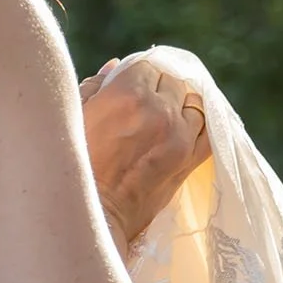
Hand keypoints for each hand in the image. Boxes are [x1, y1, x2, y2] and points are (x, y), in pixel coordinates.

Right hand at [79, 56, 210, 250]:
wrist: (93, 218)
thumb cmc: (73, 168)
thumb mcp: (75, 119)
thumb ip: (95, 86)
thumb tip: (115, 66)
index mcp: (128, 93)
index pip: (147, 64)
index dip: (138, 73)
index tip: (130, 85)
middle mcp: (160, 109)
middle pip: (172, 81)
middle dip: (159, 88)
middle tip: (144, 105)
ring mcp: (180, 135)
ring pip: (194, 103)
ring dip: (182, 105)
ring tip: (166, 117)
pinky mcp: (189, 161)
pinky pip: (209, 131)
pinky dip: (201, 125)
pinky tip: (188, 127)